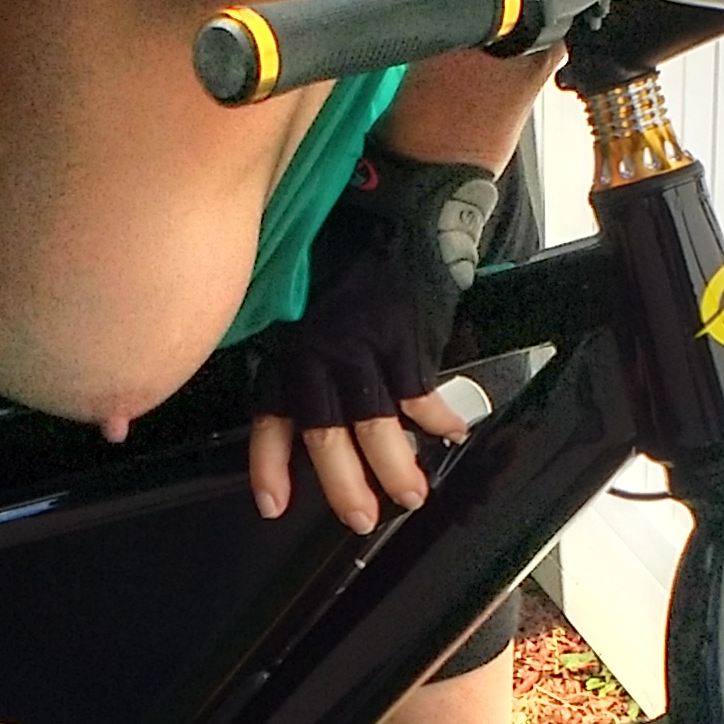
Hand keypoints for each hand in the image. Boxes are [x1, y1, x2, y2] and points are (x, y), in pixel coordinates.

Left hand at [246, 146, 498, 532]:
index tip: (271, 504)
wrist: (389, 203)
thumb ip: (289, 343)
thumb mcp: (292, 292)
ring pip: (377, 424)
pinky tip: (452, 434)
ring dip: (396, 467)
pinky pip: (422, 392)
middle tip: (362, 519)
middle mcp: (321, 352)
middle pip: (327, 434)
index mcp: (288, 345)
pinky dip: (438, 418)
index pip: (272, 414)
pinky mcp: (408, 337)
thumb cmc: (337, 244)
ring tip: (412, 495)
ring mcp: (366, 347)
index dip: (270, 464)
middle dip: (344, 485)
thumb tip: (290, 388)